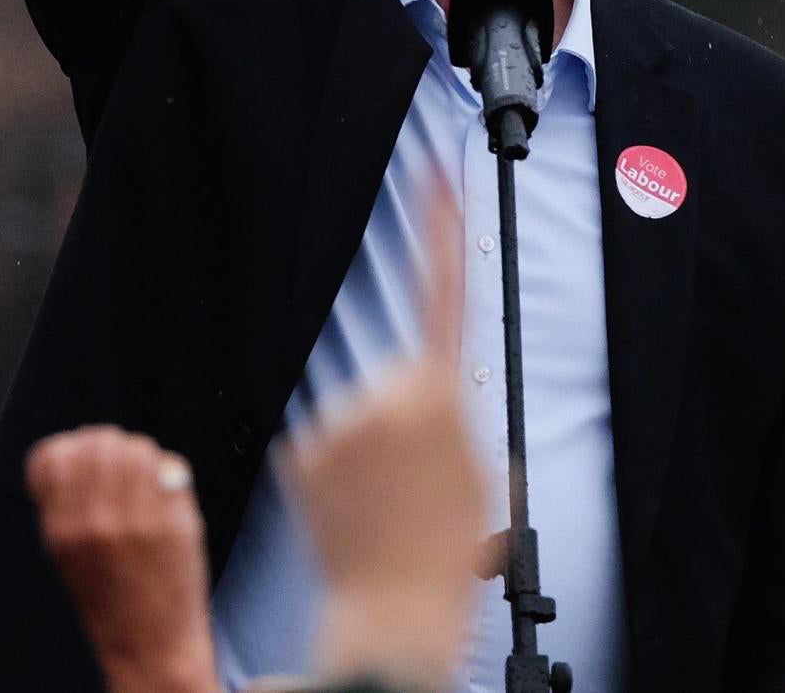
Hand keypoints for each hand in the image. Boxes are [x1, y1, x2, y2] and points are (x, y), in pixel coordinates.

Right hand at [26, 426, 217, 692]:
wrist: (150, 648)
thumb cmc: (114, 604)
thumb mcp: (69, 555)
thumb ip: (71, 505)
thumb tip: (85, 453)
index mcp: (61, 530)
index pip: (53, 453)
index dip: (72, 448)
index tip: (87, 461)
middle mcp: (93, 521)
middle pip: (99, 440)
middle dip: (112, 446)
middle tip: (123, 469)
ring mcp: (135, 519)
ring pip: (137, 446)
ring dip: (144, 456)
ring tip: (146, 483)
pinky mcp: (174, 521)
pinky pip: (170, 465)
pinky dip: (171, 471)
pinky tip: (167, 494)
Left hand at [284, 189, 490, 692]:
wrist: (394, 612)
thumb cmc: (448, 553)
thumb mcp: (483, 474)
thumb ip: (462, 422)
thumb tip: (446, 406)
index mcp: (442, 392)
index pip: (442, 290)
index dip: (439, 226)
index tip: (433, 173)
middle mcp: (387, 392)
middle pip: (399, 378)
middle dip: (405, 416)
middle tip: (421, 481)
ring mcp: (340, 420)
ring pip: (359, 417)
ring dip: (370, 452)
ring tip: (388, 506)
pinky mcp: (301, 450)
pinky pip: (324, 447)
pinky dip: (336, 474)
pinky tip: (355, 511)